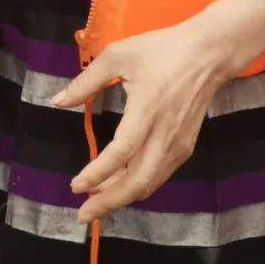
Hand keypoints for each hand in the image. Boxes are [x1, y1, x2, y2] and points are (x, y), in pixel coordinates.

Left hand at [51, 18, 234, 222]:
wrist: (208, 54)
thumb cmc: (160, 49)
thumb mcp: (117, 55)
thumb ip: (86, 81)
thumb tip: (56, 101)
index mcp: (147, 110)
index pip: (121, 153)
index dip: (98, 173)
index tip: (76, 186)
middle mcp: (165, 135)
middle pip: (137, 181)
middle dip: (109, 201)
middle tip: (83, 214)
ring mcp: (178, 144)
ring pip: (149, 183)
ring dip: (122, 197)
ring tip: (95, 202)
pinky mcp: (185, 147)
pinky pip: (159, 175)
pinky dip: (138, 186)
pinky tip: (120, 186)